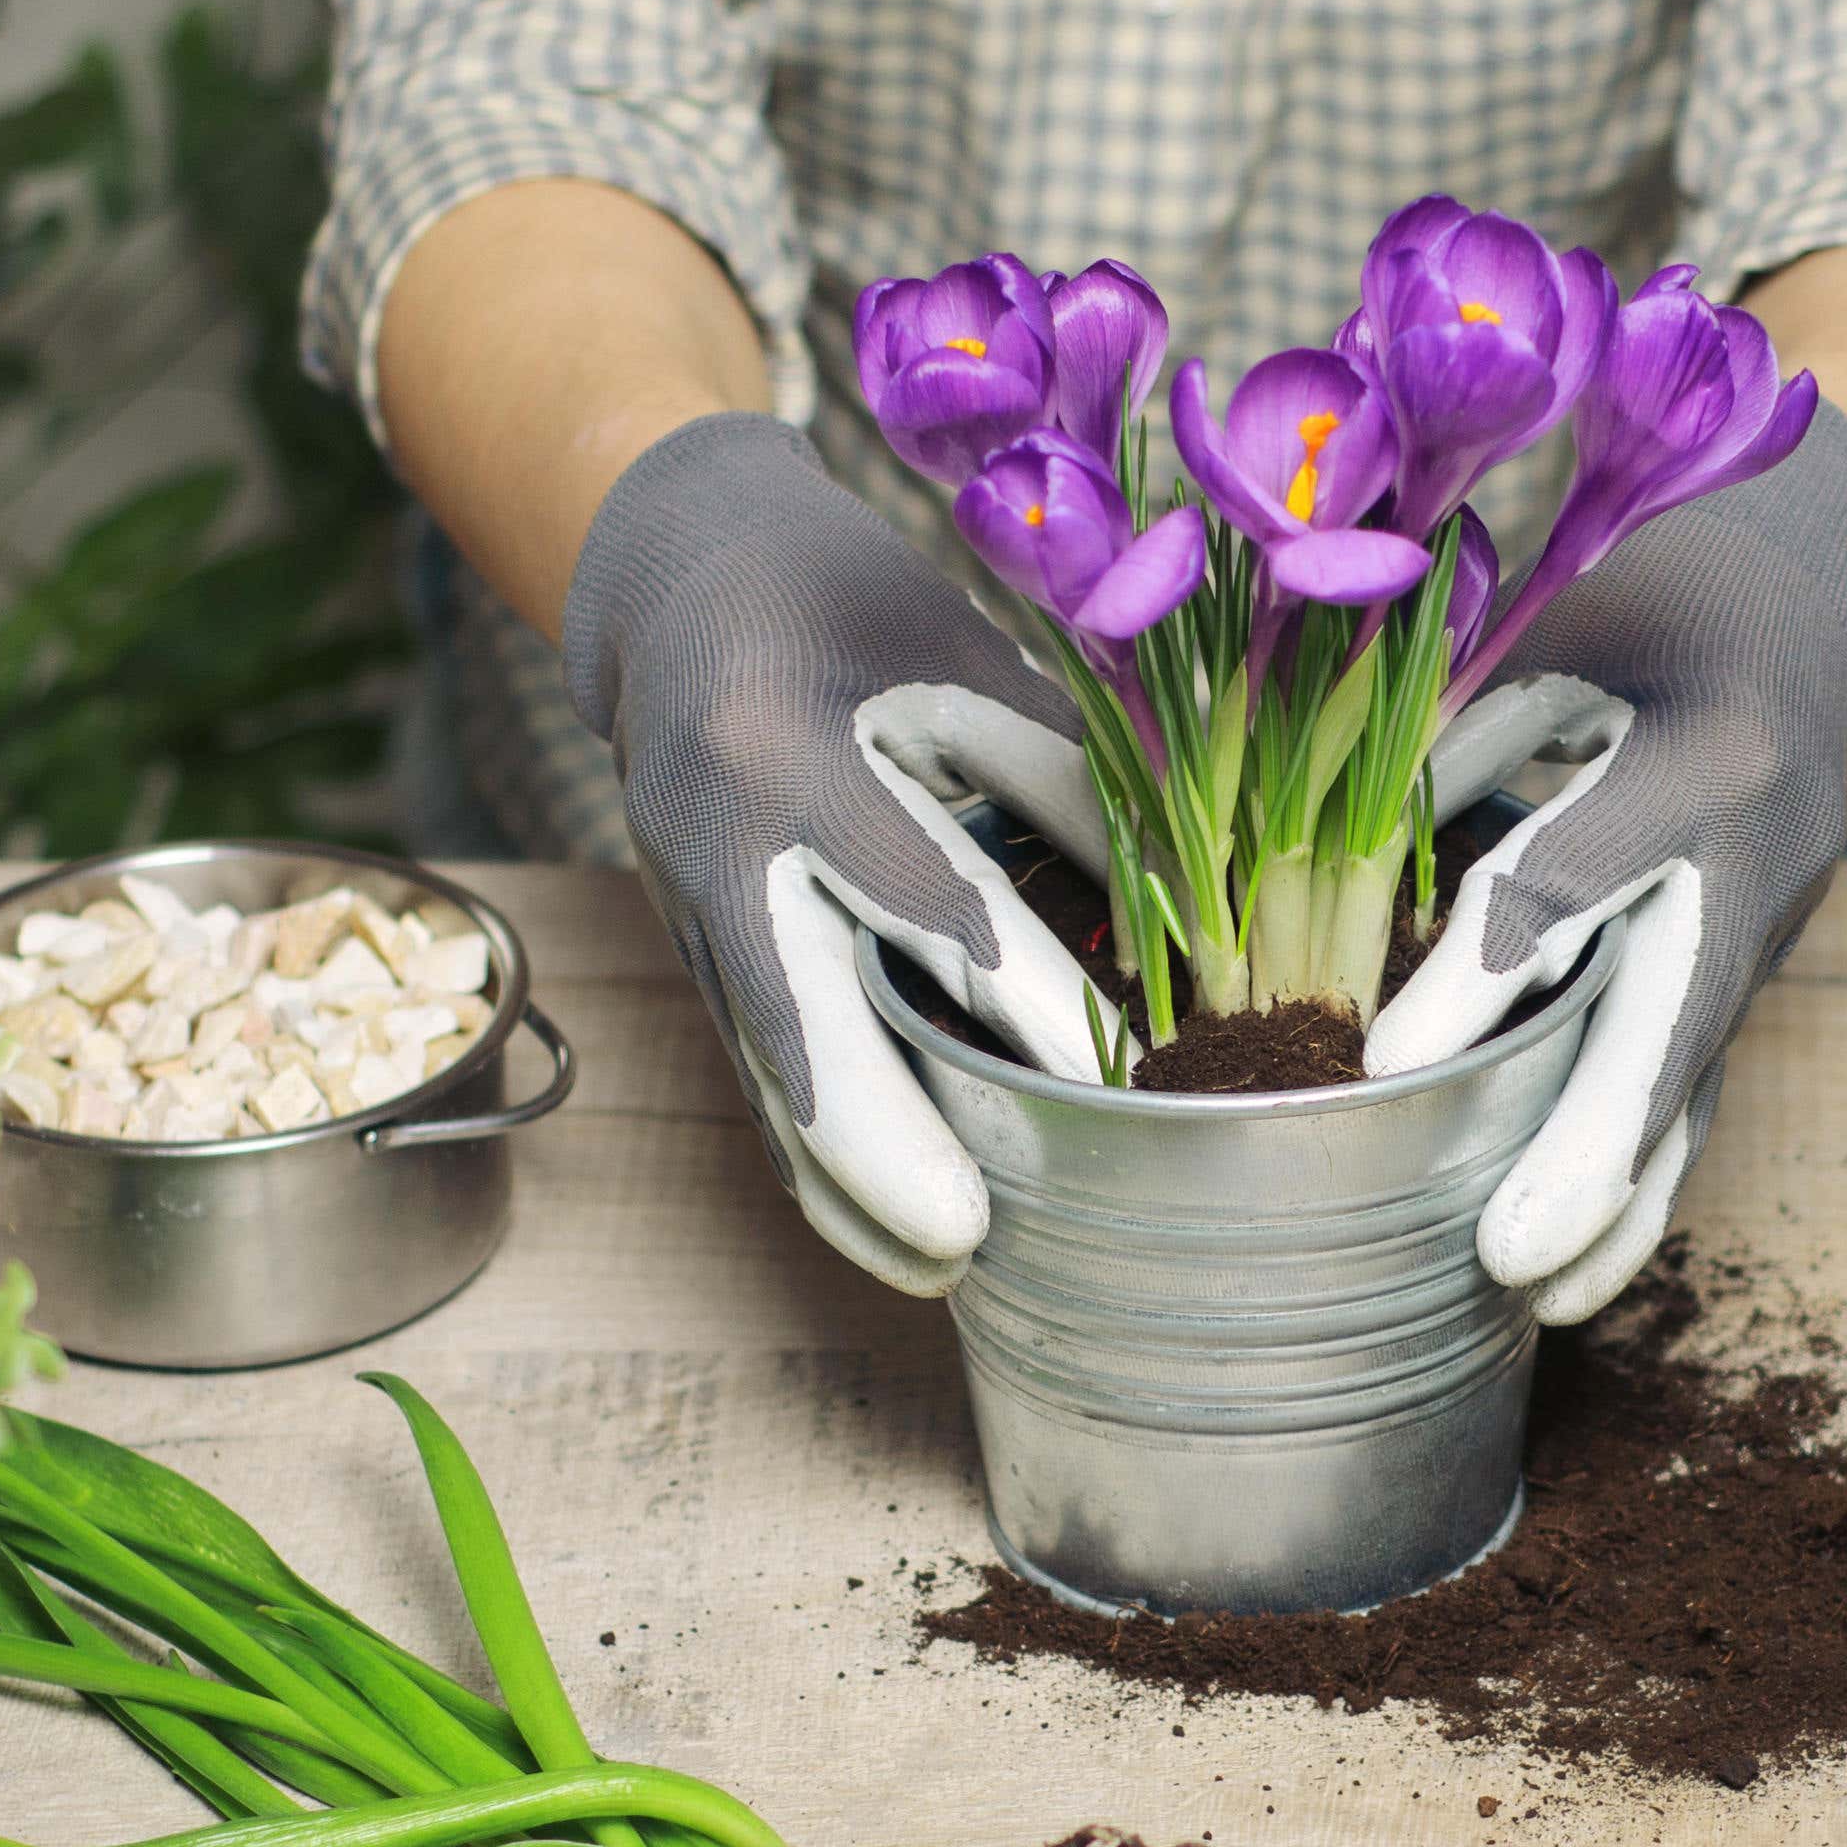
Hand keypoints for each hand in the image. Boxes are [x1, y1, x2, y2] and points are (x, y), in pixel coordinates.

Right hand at [563, 412, 1114, 1295]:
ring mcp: (684, 907)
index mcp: (791, 752)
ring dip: (849, 1188)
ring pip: (768, 1078)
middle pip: (798, 1029)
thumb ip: (1062, 780)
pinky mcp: (685, 947)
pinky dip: (817, 1156)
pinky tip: (881, 1228)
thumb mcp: (959, 654)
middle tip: (969, 1243)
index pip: (931, 903)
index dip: (1033, 1003)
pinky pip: (754, 1072)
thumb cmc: (841, 596)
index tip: (1126, 1081)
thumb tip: (1179, 911)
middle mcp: (717, 846)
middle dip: (884, 1149)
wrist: (667, 573)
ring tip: (945, 1273)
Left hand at [1365, 405, 1846, 1322]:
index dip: (1474, 976)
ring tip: (1539, 1304)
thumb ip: (1433, 723)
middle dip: (1589, 1149)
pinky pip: (1698, 1080)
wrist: (1807, 571)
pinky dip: (1639, 1169)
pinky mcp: (1760, 959)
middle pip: (1670, 1022)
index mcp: (1703, 744)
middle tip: (1504, 1260)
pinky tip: (1579, 1266)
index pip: (1573, 881)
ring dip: (1621, 1198)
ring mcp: (1775, 918)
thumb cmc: (1638, 569)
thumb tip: (1286, 854)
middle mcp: (1761, 848)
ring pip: (1695, 1078)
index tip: (1377, 1064)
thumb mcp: (1540, 611)